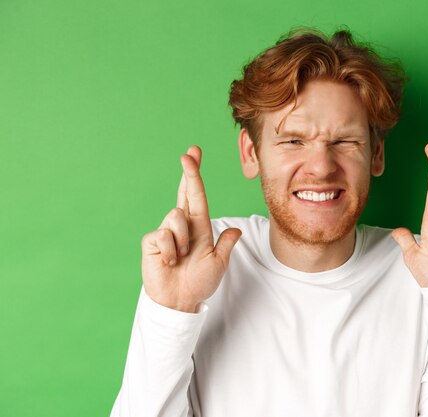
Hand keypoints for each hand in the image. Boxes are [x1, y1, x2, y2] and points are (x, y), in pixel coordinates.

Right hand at [141, 146, 240, 311]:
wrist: (180, 301)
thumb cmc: (198, 283)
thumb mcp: (218, 262)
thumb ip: (225, 244)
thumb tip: (236, 230)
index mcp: (199, 226)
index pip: (196, 195)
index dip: (194, 175)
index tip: (193, 154)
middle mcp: (182, 225)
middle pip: (184, 193)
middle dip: (188, 172)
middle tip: (189, 153)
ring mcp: (165, 232)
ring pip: (176, 217)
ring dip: (183, 240)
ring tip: (182, 258)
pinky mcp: (152, 242)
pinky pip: (163, 235)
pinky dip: (171, 251)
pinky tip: (169, 262)